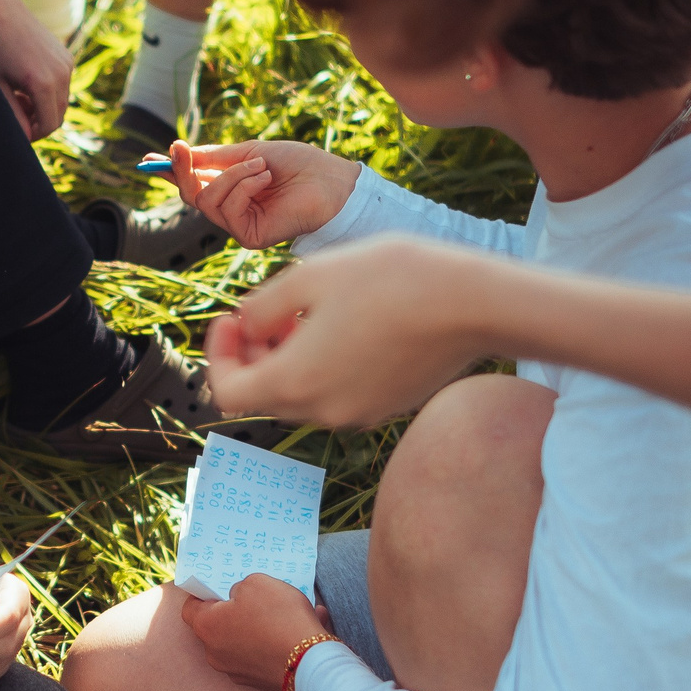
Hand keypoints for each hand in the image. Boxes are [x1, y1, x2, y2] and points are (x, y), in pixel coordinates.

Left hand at [0, 0, 70, 138]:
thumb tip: (23, 136)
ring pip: (62, 101)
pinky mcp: (67, 56)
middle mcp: (62, 73)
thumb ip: (12, 113)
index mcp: (44, 83)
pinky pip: (62, 85)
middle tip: (18, 117)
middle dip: (40, 122)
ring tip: (19, 99)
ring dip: (44, 107)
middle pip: (59, 115)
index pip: (49, 125)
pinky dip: (49, 92)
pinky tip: (26, 85)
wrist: (2, 10)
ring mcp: (67, 63)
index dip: (34, 135)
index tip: (18, 133)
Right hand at [171, 139, 359, 248]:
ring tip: (261, 165)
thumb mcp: (250, 152)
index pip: (194, 182)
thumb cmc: (298, 164)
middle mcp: (232, 209)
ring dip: (231, 176)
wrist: (331, 181)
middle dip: (183, 171)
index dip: (171, 172)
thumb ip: (215, 157)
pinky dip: (244, 187)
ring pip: (207, 201)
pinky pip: (228, 209)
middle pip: (191, 195)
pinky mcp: (250, 237)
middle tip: (180, 149)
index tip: (149, 158)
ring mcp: (240, 225)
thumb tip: (179, 152)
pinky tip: (266, 178)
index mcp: (232, 188)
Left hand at [180, 573, 330, 690]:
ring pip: (246, 640)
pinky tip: (310, 624)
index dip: (202, 594)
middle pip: (219, 627)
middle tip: (256, 598)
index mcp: (207, 627)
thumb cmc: (277, 617)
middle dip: (236, 611)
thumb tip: (238, 598)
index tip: (218, 586)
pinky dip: (280, 641)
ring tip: (293, 609)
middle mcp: (215, 654)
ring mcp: (237, 672)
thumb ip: (241, 587)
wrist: (309, 664)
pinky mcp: (260, 683)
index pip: (190, 608)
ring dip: (264, 626)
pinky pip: (267, 654)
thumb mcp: (256, 583)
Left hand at [203, 236, 498, 427]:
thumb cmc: (391, 280)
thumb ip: (263, 306)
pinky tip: (346, 327)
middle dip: (254, 354)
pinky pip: (337, 394)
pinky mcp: (386, 407)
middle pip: (263, 395)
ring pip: (301, 396)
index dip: (218, 354)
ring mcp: (358, 414)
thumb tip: (246, 324)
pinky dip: (324, 368)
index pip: (226, 391)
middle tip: (269, 313)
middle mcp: (323, 410)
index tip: (231, 318)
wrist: (472, 304)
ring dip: (289, 360)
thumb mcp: (309, 276)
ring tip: (309, 314)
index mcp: (295, 381)